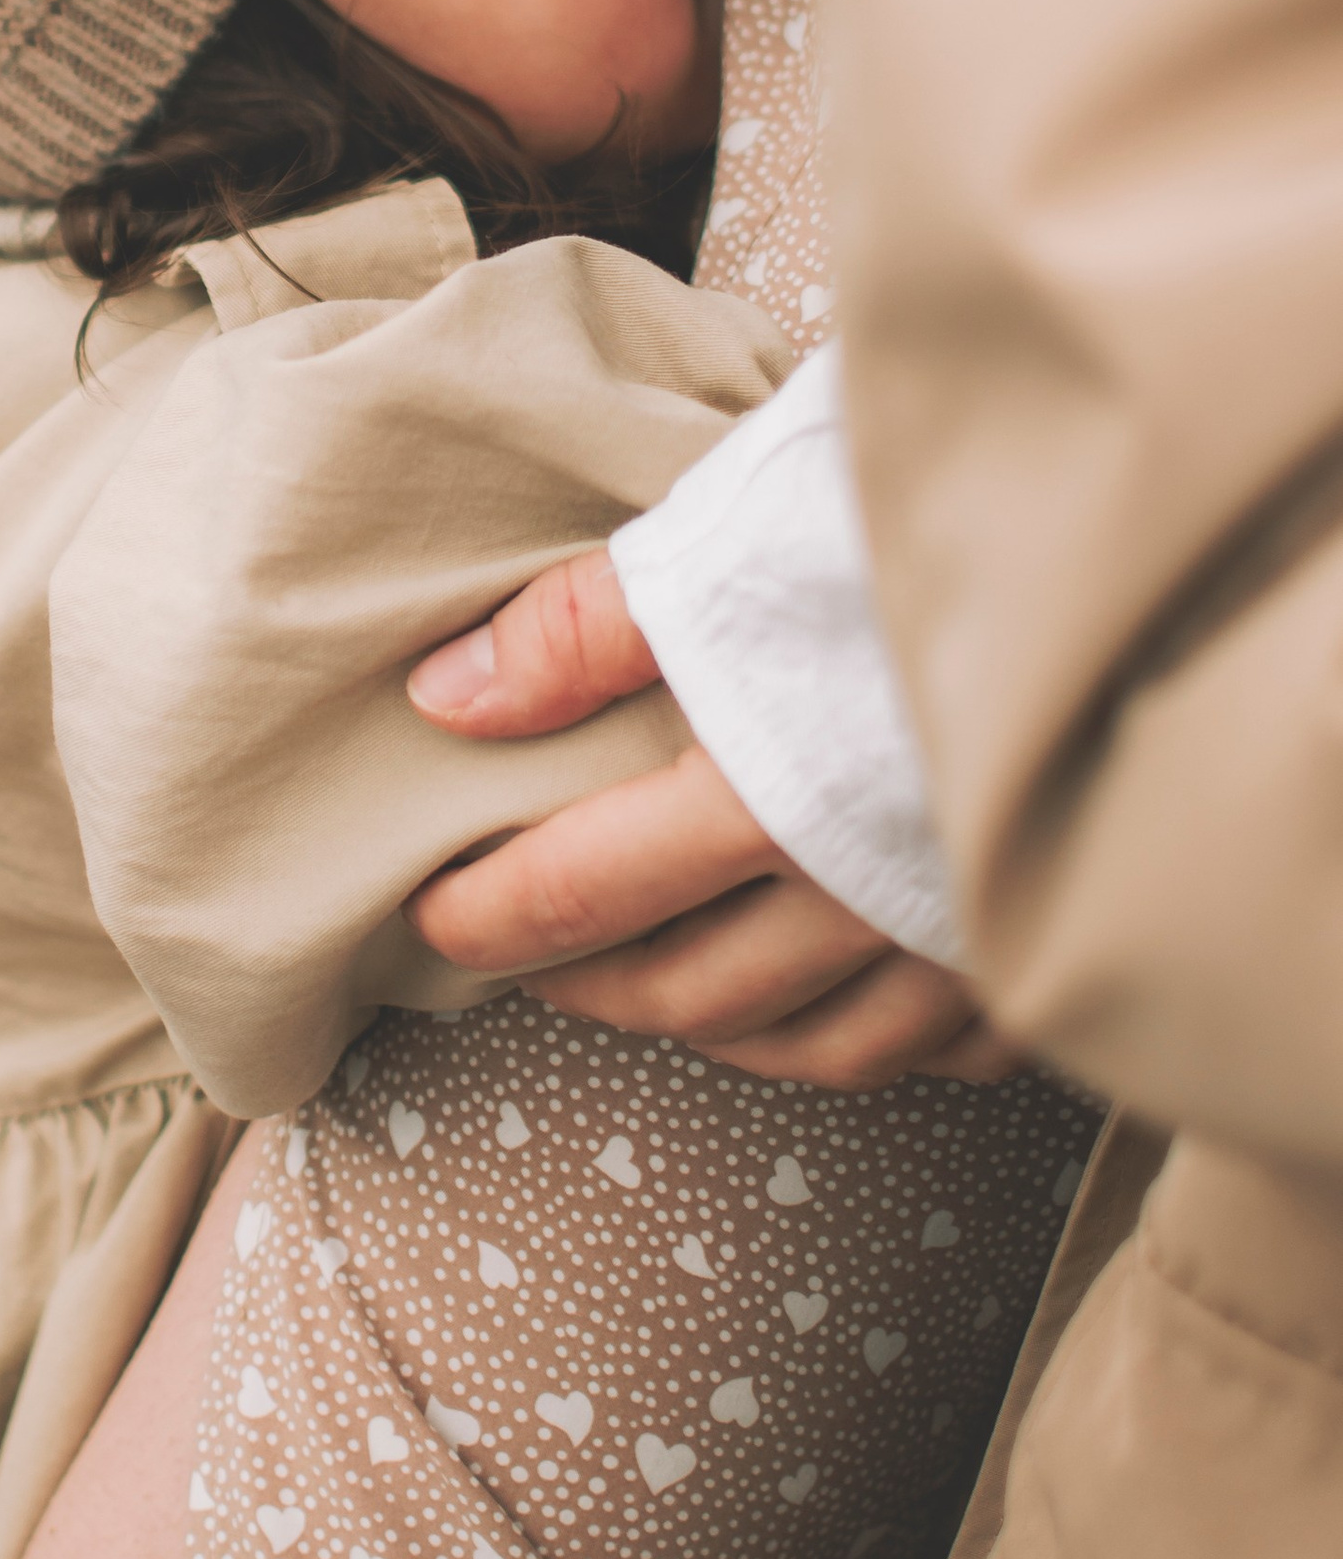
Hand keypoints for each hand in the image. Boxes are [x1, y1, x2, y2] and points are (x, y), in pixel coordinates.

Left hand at [405, 552, 1019, 1088]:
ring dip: (715, 1027)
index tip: (434, 918)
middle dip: (587, 983)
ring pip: (814, 1043)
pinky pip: (943, 1050)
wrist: (1124, 522)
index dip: (490, 917)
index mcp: (768, 793)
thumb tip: (447, 700)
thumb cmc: (921, 508)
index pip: (583, 895)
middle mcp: (863, 891)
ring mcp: (967, 932)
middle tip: (528, 960)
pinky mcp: (1049, 938)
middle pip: (689, 990)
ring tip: (656, 989)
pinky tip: (830, 1008)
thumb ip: (583, 628)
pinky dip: (867, 1039)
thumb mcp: (733, 535)